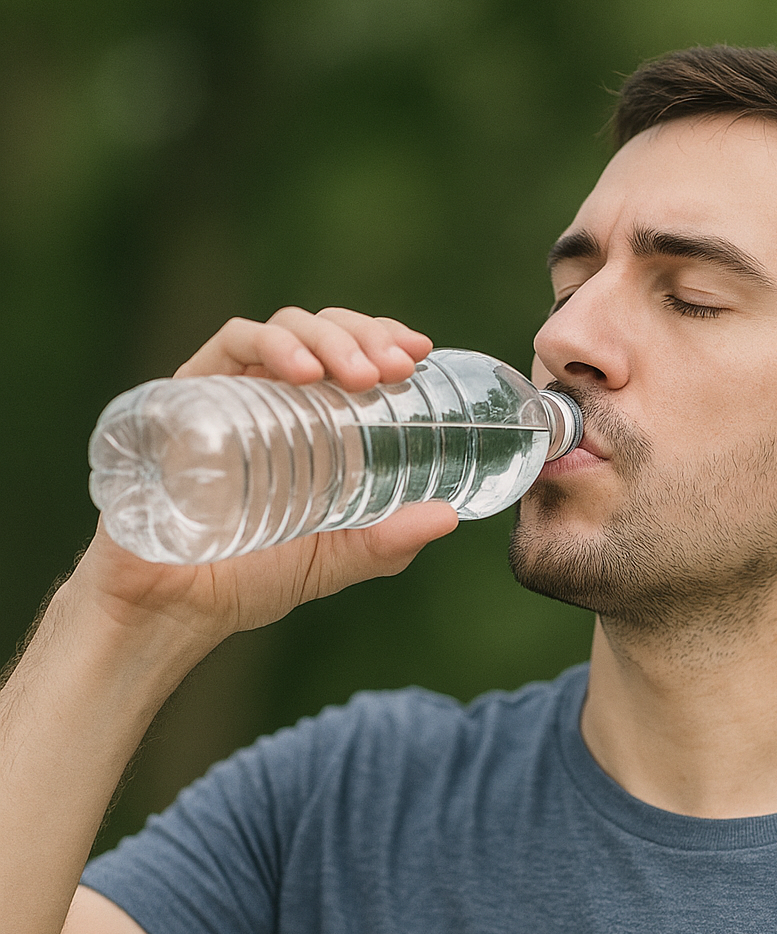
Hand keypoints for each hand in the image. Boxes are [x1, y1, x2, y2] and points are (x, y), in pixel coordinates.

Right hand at [76, 307, 458, 659]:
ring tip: (360, 374)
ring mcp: (229, 391)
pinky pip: (231, 344)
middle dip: (365, 336)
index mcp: (310, 422)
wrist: (170, 606)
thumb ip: (386, 543)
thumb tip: (449, 517)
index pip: (351, 355)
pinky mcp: (186, 394)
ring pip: (283, 327)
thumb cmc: (247, 582)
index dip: (385, 339)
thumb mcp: (332, 561)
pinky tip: (302, 373)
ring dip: (329, 338)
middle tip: (397, 367)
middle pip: (322, 332)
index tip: (419, 352)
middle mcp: (270, 397)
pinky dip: (271, 344)